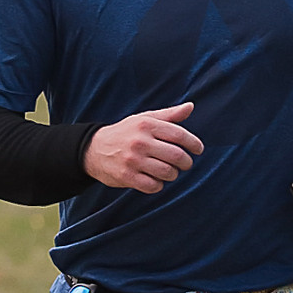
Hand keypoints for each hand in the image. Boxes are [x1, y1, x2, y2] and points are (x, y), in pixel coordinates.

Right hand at [84, 100, 202, 194]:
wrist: (93, 149)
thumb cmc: (126, 133)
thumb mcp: (144, 119)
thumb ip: (168, 115)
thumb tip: (190, 106)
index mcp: (146, 124)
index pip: (179, 134)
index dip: (194, 143)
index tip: (198, 150)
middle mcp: (140, 141)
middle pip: (177, 156)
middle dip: (186, 163)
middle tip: (185, 164)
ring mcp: (132, 160)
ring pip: (167, 173)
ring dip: (173, 174)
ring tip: (170, 171)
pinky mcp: (126, 177)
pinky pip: (154, 186)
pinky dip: (159, 185)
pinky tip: (155, 179)